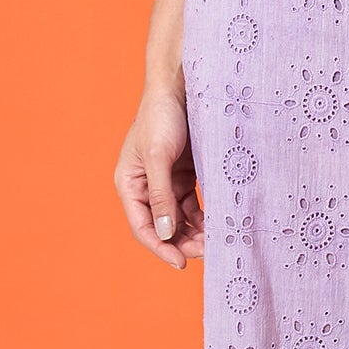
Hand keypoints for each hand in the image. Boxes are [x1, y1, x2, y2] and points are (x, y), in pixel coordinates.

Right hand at [115, 83, 203, 267]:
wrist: (181, 85)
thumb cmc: (162, 116)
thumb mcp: (159, 157)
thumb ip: (161, 196)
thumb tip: (165, 233)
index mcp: (129, 183)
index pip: (143, 226)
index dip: (161, 247)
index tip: (181, 263)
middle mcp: (145, 186)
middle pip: (163, 225)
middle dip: (182, 241)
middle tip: (207, 252)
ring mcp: (166, 180)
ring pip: (179, 217)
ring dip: (195, 231)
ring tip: (215, 241)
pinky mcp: (184, 173)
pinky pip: (192, 203)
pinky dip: (203, 216)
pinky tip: (218, 223)